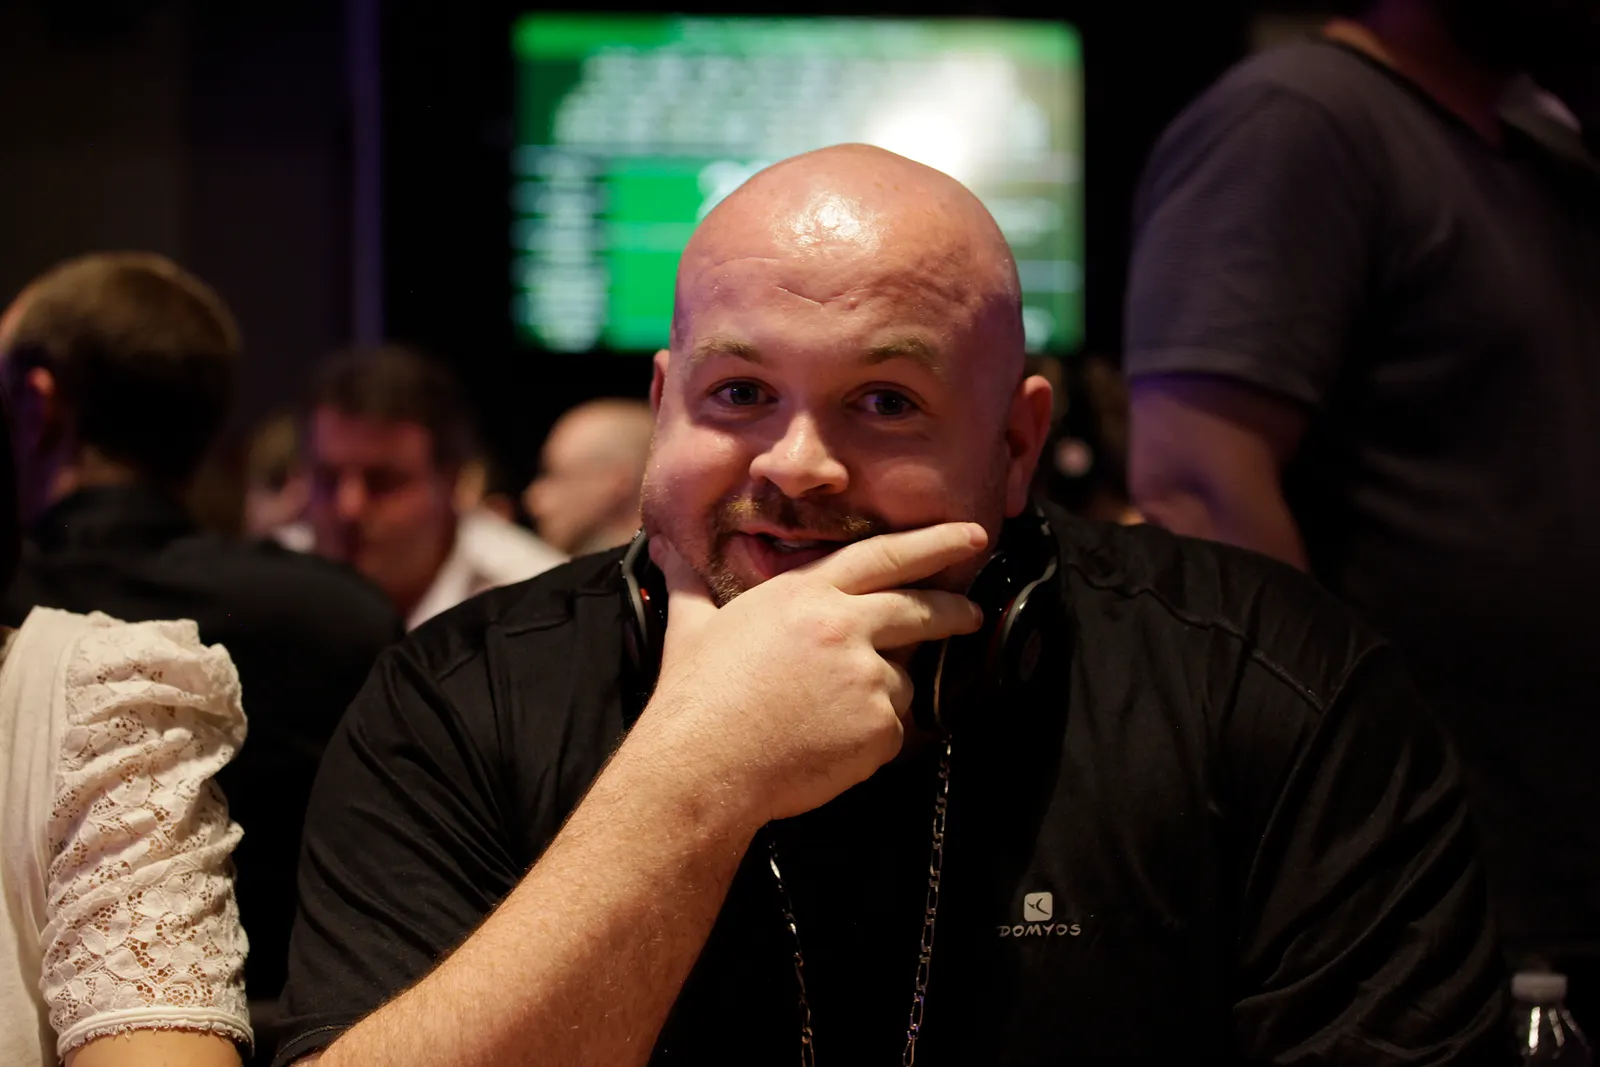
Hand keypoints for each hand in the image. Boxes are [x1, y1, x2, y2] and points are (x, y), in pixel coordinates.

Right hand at [631, 524, 986, 825]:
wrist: (702, 766)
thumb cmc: (694, 700)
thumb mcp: (690, 628)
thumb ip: (690, 584)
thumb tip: (666, 552)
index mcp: (805, 595)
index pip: (884, 556)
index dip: (934, 542)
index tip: (970, 535)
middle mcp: (844, 626)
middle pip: (918, 610)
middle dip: (953, 609)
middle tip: (972, 613)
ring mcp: (867, 676)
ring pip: (902, 680)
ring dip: (880, 694)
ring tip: (824, 718)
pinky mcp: (879, 725)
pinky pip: (892, 729)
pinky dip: (870, 739)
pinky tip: (828, 746)